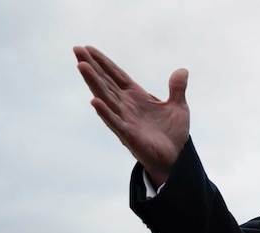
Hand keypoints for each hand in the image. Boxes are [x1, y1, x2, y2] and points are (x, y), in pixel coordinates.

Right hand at [74, 46, 189, 185]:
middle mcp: (126, 106)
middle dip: (91, 66)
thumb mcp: (178, 107)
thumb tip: (182, 71)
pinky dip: (105, 112)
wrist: (175, 158)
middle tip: (76, 49)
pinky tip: (94, 101)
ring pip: (105, 98)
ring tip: (81, 66)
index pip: (116, 75)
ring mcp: (125, 119)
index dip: (103, 62)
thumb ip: (177, 89)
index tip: (87, 48)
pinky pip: (115, 122)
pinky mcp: (129, 135)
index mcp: (136, 96)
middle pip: (105, 82)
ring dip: (93, 82)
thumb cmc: (172, 134)